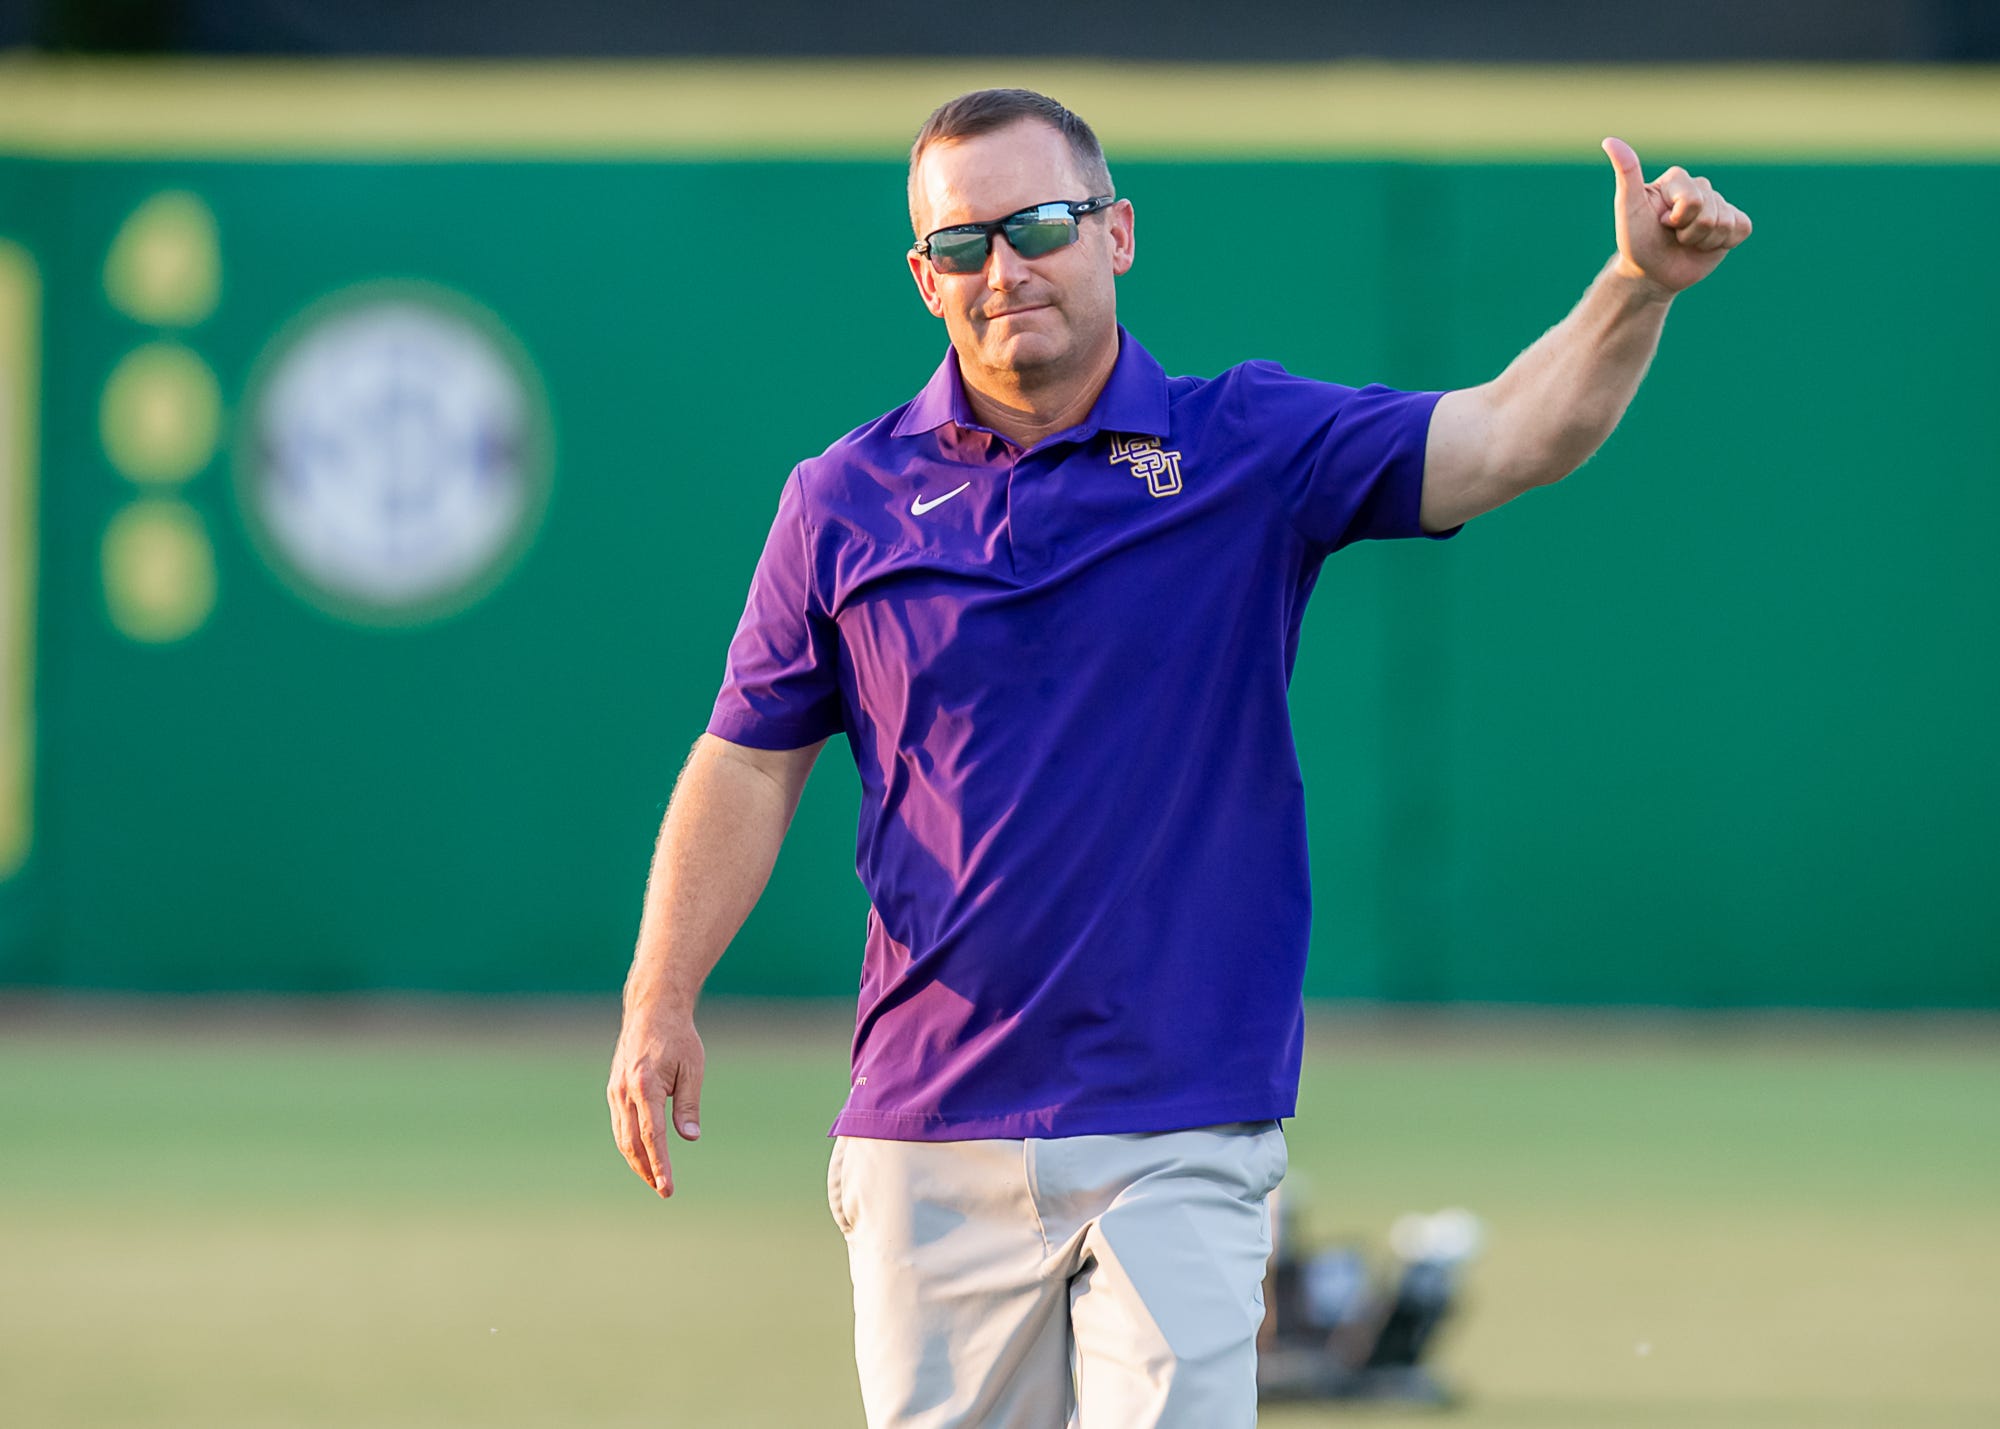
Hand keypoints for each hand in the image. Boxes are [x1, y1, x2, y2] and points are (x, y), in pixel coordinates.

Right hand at [607, 1004, 704, 1197]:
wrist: (652, 1009)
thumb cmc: (678, 1037)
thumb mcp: (693, 1068)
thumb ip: (689, 1105)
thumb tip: (690, 1138)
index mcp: (645, 1085)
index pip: (653, 1136)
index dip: (660, 1165)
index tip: (667, 1188)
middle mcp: (624, 1091)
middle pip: (632, 1142)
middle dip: (647, 1170)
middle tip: (664, 1190)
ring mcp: (615, 1091)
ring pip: (622, 1137)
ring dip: (636, 1161)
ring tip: (654, 1180)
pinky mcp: (614, 1090)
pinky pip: (619, 1125)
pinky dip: (629, 1144)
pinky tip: (642, 1155)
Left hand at [1602, 136, 1752, 297]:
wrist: (1651, 273)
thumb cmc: (1637, 241)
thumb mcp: (1628, 208)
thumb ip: (1627, 174)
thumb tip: (1610, 141)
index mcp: (1677, 179)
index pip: (1692, 200)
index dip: (1676, 220)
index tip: (1660, 223)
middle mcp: (1699, 186)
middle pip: (1709, 213)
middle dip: (1688, 233)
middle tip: (1673, 236)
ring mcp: (1718, 204)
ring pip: (1725, 223)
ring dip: (1702, 241)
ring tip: (1685, 241)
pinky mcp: (1734, 222)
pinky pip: (1741, 228)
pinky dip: (1722, 243)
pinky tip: (1706, 244)